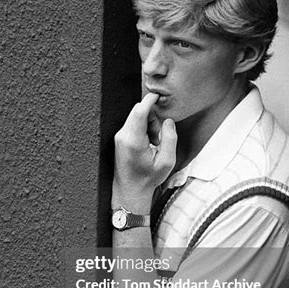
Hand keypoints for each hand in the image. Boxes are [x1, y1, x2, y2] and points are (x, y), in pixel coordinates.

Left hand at [113, 93, 176, 210]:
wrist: (130, 192)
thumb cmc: (147, 179)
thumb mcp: (167, 161)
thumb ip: (170, 138)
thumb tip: (168, 121)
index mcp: (133, 141)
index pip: (139, 111)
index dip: (149, 100)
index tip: (158, 95)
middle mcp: (123, 136)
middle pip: (138, 111)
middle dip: (152, 117)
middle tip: (158, 136)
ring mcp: (119, 137)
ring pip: (135, 117)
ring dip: (148, 124)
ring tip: (153, 143)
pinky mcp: (119, 139)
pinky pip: (132, 124)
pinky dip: (142, 129)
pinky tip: (147, 144)